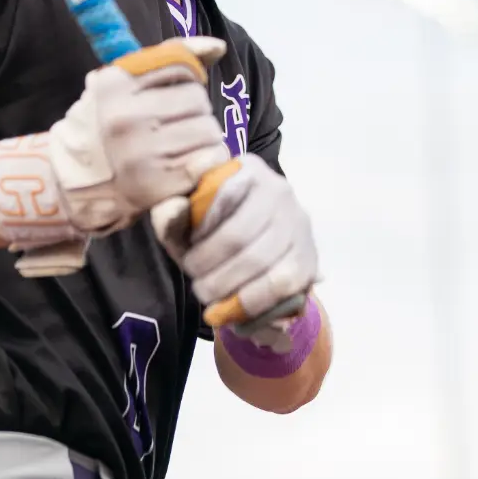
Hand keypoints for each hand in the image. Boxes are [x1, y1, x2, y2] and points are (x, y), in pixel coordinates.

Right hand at [51, 35, 231, 232]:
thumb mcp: (125, 82)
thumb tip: (219, 47)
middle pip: (198, 100)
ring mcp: (138, 155)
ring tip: (182, 146)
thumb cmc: (108, 123)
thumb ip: (171, 57)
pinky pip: (210, 161)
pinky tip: (190, 165)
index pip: (181, 66)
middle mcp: (123, 119)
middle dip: (196, 111)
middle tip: (177, 125)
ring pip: (208, 130)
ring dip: (205, 137)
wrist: (75, 179)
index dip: (187, 79)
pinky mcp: (155, 186)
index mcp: (113, 86)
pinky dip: (209, 161)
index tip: (176, 93)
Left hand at [167, 153, 319, 326]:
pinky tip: (231, 308)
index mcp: (246, 170)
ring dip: (225, 286)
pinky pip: (278, 283)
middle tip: (196, 283)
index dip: (199, 234)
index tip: (187, 256)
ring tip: (208, 295)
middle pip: (237, 236)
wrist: (263, 247)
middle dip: (208, 267)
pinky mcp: (308, 256)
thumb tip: (168, 210)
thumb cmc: (217, 229)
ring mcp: (297, 223)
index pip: (221, 197)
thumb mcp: (190, 218)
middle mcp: (278, 189)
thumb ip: (174, 215)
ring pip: (257, 260)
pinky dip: (249, 301)